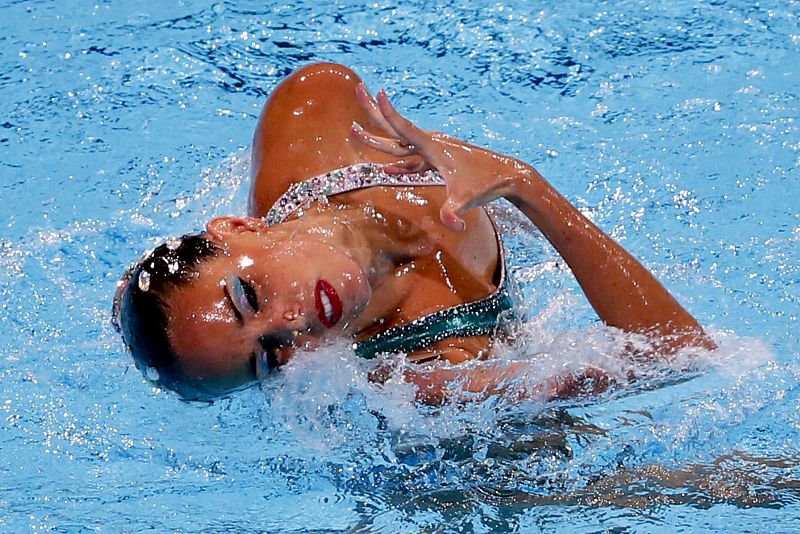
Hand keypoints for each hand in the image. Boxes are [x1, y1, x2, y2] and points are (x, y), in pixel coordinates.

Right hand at [352, 84, 534, 231]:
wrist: (506, 175)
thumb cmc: (485, 185)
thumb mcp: (466, 200)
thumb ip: (454, 213)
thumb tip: (453, 226)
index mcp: (433, 148)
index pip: (405, 128)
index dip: (389, 113)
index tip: (377, 92)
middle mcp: (431, 144)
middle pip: (395, 127)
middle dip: (374, 110)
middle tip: (358, 87)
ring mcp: (433, 151)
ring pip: (399, 141)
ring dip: (378, 135)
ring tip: (356, 129)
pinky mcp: (438, 159)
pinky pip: (410, 158)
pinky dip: (394, 158)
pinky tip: (386, 165)